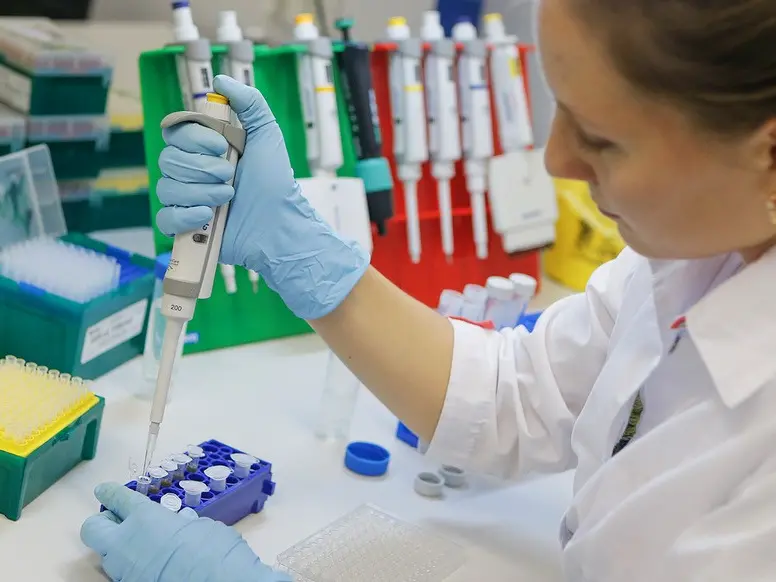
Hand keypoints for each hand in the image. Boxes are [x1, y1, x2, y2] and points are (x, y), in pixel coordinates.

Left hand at [80, 482, 288, 581]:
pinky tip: (150, 566)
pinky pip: (122, 573)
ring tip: (139, 548)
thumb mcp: (203, 528)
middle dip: (101, 522)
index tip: (104, 490)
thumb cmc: (214, 551)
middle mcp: (125, 542)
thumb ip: (184, 523)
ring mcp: (124, 569)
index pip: (118, 499)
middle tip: (116, 521)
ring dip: (117, 548)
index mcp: (145, 517)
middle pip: (92, 528)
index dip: (109, 493)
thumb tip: (183, 522)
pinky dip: (132, 567)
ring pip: (106, 554)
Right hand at [156, 74, 368, 319]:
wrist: (280, 225)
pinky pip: (164, 218)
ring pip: (166, 188)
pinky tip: (208, 215)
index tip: (222, 145)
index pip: (175, 132)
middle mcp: (191, 172)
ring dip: (200, 191)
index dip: (194, 138)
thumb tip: (220, 79)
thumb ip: (250, 103)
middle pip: (168, 160)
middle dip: (201, 168)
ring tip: (229, 197)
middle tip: (230, 175)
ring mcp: (186, 200)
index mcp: (204, 149)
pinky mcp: (186, 228)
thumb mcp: (267, 136)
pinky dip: (184, 215)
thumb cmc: (275, 182)